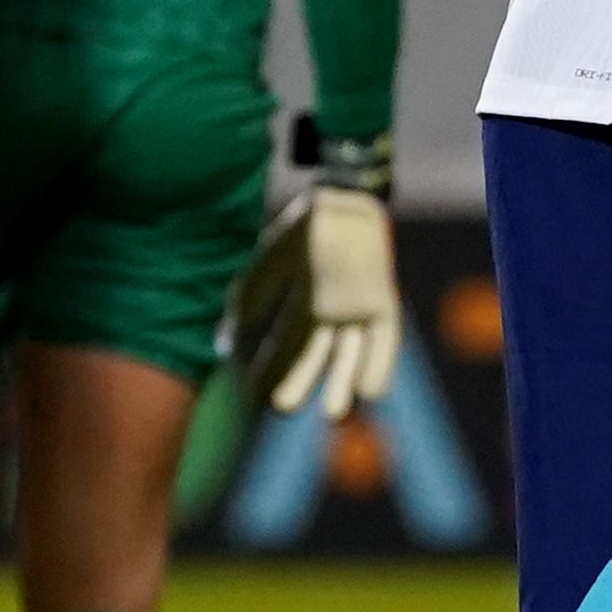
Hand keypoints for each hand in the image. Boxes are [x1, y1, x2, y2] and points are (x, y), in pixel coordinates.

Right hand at [234, 186, 401, 420]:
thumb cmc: (306, 226)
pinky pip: (384, 338)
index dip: (270, 374)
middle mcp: (331, 316)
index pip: (284, 350)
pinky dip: (378, 363)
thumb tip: (228, 339)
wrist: (344, 195)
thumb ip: (252, 297)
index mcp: (303, 309)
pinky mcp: (382, 300)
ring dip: (342, 383)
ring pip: (348, 354)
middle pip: (315, 357)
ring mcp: (357, 309)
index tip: (253, 401)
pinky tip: (371, 392)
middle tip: (283, 410)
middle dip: (301, 382)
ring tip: (333, 416)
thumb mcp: (272, 262)